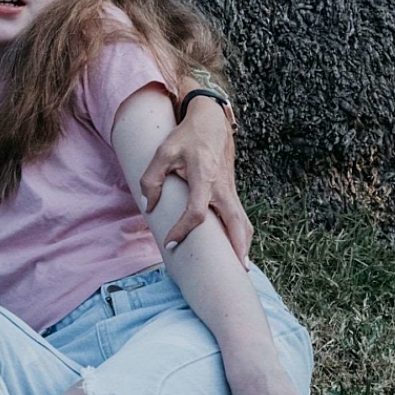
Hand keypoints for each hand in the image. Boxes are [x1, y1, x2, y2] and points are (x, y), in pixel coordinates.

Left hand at [140, 100, 252, 264]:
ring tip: (240, 269)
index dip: (183, 230)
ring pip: (243, 222)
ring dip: (243, 245)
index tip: (171, 243)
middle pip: (236, 223)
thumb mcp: (163, 151)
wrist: (211, 121)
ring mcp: (230, 191)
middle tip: (238, 273)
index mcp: (204, 177)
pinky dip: (240, 235)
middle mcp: (222, 188)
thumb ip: (152, 178)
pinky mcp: (231, 192)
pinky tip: (235, 250)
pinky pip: (240, 218)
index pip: (197, 212)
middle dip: (237, 248)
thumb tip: (151, 206)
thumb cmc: (186, 137)